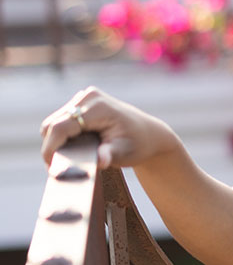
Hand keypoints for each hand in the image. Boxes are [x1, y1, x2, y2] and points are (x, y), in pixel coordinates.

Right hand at [40, 87, 178, 169]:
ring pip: (54, 122)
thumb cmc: (138, 145)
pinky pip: (61, 120)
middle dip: (52, 146)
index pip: (61, 127)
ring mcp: (85, 97)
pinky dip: (61, 135)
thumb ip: (110, 155)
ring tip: (66, 159)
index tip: (52, 167)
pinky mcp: (82, 102)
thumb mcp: (125, 153)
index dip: (51, 148)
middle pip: (53, 124)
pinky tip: (72, 148)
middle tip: (58, 167)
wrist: (149, 135)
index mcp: (99, 107)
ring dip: (56, 141)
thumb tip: (101, 161)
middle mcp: (89, 97)